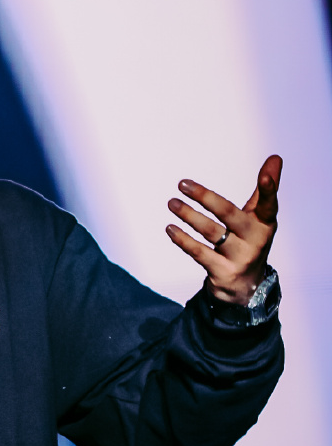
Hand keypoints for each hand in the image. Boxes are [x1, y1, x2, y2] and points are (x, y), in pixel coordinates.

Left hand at [166, 155, 281, 305]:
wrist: (245, 288)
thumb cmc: (249, 242)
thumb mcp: (259, 218)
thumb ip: (263, 190)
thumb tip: (275, 157)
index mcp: (265, 224)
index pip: (268, 204)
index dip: (269, 189)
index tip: (266, 173)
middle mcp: (255, 240)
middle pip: (229, 214)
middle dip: (206, 197)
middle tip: (182, 184)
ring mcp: (239, 258)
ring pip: (210, 232)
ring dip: (188, 216)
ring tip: (172, 203)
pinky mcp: (222, 272)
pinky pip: (199, 253)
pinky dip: (183, 240)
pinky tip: (170, 228)